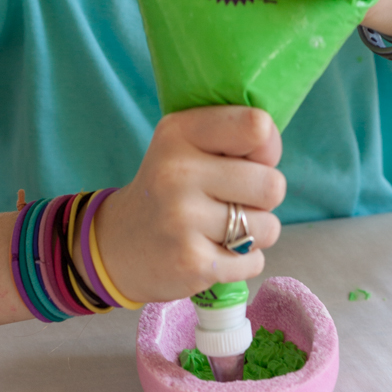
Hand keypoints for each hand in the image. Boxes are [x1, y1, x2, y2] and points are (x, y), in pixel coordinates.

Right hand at [91, 106, 285, 302]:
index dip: (266, 150)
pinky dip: (242, 262)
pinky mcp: (193, 263)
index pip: (258, 128)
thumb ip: (233, 137)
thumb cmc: (171, 191)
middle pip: (272, 185)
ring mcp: (183, 220)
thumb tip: (272, 148)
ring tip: (220, 230)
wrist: (118, 246)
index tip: (246, 162)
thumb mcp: (187, 146)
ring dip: (254, 234)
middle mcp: (178, 173)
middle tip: (231, 203)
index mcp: (179, 133)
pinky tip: (212, 254)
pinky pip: (255, 261)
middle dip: (262, 200)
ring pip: (269, 228)